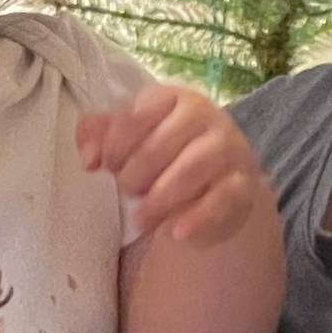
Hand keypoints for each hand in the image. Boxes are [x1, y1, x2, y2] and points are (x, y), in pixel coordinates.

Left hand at [78, 80, 276, 247]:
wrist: (216, 181)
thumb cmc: (164, 153)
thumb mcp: (129, 138)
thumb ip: (98, 135)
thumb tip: (89, 157)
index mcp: (174, 99)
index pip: (139, 113)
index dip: (115, 143)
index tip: (106, 165)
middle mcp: (207, 118)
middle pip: (163, 143)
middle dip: (136, 173)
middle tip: (126, 190)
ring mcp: (229, 151)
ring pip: (193, 169)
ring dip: (159, 198)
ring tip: (140, 217)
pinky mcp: (242, 187)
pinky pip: (221, 201)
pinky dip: (196, 219)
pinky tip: (174, 233)